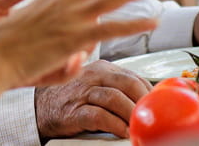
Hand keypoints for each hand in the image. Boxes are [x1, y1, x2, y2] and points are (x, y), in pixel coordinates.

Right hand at [35, 60, 150, 139]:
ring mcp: (83, 92)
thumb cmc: (72, 96)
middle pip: (127, 83)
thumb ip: (117, 86)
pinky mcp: (74, 110)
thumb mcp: (96, 83)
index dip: (149, 93)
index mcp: (102, 67)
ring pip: (115, 99)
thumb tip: (148, 100)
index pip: (134, 76)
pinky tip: (123, 132)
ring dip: (132, 115)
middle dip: (144, 102)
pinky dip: (115, 125)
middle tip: (154, 116)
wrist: (40, 106)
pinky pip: (99, 116)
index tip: (159, 106)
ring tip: (141, 126)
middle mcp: (93, 75)